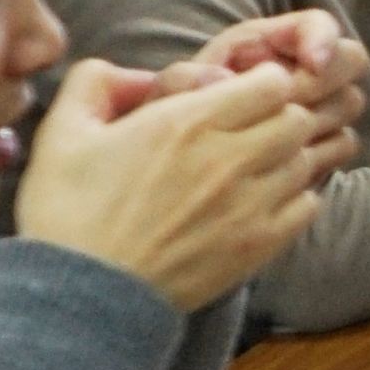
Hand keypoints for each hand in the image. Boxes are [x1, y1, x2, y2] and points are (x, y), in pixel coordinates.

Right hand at [11, 59, 334, 314]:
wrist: (82, 295)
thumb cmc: (67, 212)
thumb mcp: (61, 131)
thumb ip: (97, 81)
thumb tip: (137, 74)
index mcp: (187, 123)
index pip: (272, 82)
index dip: (261, 82)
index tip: (240, 94)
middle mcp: (230, 159)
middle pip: (298, 118)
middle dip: (280, 114)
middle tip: (251, 128)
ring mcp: (251, 205)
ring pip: (305, 160)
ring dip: (287, 156)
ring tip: (255, 165)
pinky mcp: (260, 246)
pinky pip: (308, 205)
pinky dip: (295, 197)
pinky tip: (261, 201)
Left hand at [178, 11, 366, 173]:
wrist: (177, 166)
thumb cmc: (174, 123)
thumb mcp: (167, 95)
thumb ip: (186, 79)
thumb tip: (221, 79)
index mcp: (264, 43)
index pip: (317, 25)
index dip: (321, 40)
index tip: (312, 65)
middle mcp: (297, 68)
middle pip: (350, 60)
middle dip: (325, 86)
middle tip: (292, 111)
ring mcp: (314, 106)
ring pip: (351, 103)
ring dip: (326, 119)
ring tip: (285, 139)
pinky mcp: (319, 143)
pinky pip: (344, 143)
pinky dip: (326, 152)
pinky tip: (292, 163)